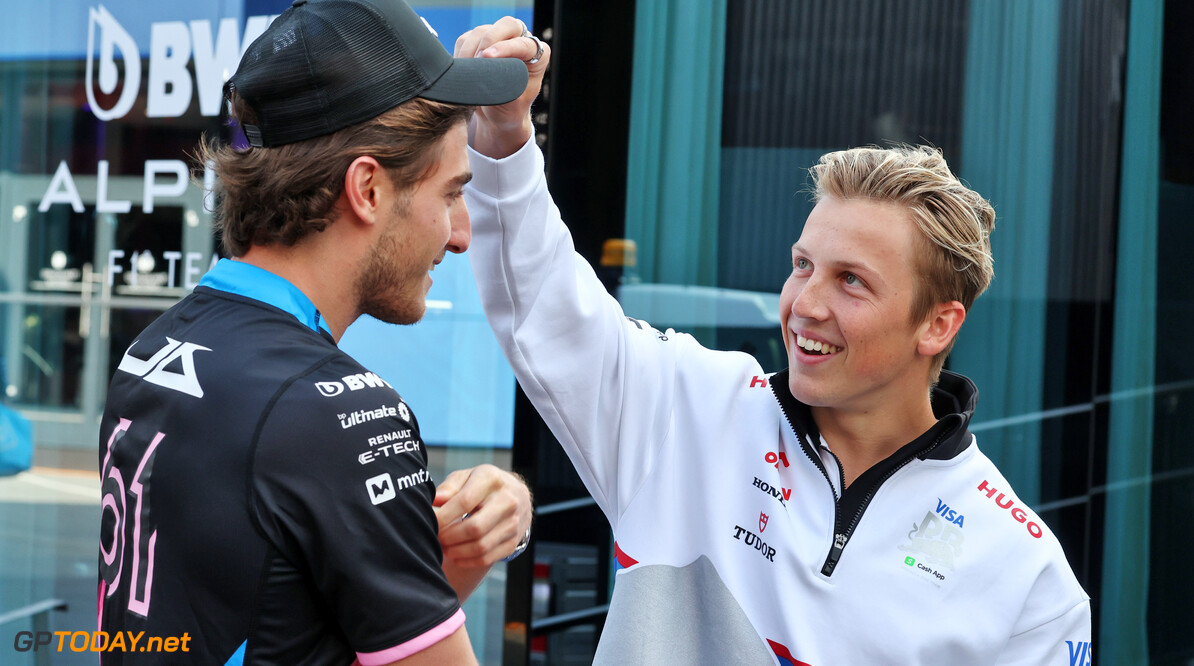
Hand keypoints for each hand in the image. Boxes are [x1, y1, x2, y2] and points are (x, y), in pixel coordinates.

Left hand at [434, 464, 531, 567]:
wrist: (516, 495)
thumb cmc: (483, 486)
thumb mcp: (466, 477)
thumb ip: (448, 488)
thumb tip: (434, 501)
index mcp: (491, 480)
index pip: (464, 502)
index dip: (443, 516)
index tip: (430, 522)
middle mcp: (507, 501)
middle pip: (474, 528)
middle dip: (449, 536)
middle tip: (436, 537)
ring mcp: (513, 523)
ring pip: (480, 546)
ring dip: (456, 551)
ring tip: (444, 547)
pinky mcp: (513, 542)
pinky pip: (486, 558)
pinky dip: (467, 561)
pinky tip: (456, 555)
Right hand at [455, 16, 550, 158]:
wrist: (496, 114)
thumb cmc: (510, 109)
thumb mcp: (513, 103)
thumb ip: (507, 86)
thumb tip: (490, 70)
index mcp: (537, 55)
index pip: (524, 44)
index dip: (506, 48)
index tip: (488, 57)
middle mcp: (519, 41)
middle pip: (508, 25)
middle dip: (490, 38)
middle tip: (478, 58)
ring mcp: (498, 39)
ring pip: (482, 31)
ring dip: (471, 50)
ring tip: (468, 72)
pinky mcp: (478, 41)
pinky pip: (465, 39)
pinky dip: (460, 54)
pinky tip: (461, 69)